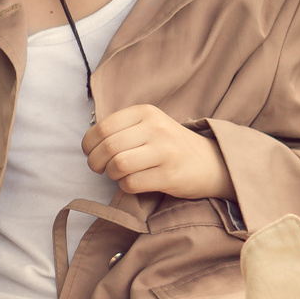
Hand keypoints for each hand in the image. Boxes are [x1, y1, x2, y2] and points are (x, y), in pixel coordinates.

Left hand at [83, 105, 234, 200]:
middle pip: (108, 147)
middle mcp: (156, 128)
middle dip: (96, 162)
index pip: (103, 127)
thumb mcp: (149, 125)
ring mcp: (164, 152)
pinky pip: (131, 183)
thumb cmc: (170, 145)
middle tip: (99, 168)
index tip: (91, 152)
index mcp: (146, 112)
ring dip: (111, 174)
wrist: (210, 163)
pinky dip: (125, 186)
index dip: (89, 144)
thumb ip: (121, 128)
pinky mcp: (169, 175)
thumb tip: (89, 144)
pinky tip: (133, 182)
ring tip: (118, 174)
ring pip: (118, 165)